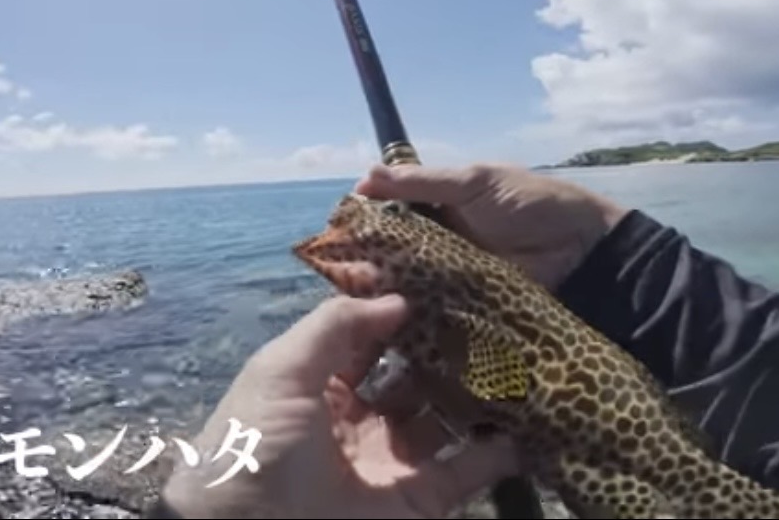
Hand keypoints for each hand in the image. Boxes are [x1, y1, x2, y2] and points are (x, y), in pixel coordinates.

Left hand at [157, 294, 517, 517]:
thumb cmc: (253, 445)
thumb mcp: (282, 372)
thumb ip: (336, 326)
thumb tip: (396, 296)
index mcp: (316, 386)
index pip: (367, 338)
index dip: (398, 310)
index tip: (441, 281)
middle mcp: (356, 420)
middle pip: (412, 375)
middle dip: (446, 348)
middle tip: (489, 315)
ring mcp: (389, 462)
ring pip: (444, 418)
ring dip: (477, 392)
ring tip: (515, 357)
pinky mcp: (418, 503)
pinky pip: (465, 472)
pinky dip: (498, 451)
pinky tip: (525, 419)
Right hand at [354, 163, 627, 291]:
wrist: (583, 250)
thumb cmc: (531, 203)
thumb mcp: (475, 182)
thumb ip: (422, 182)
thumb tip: (365, 176)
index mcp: (437, 207)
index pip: (388, 213)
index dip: (364, 221)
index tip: (339, 231)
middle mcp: (436, 244)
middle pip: (390, 254)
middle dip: (367, 261)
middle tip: (343, 273)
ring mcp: (449, 279)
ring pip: (404, 285)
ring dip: (384, 291)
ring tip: (360, 300)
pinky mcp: (464, 310)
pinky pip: (431, 312)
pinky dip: (412, 316)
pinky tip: (389, 322)